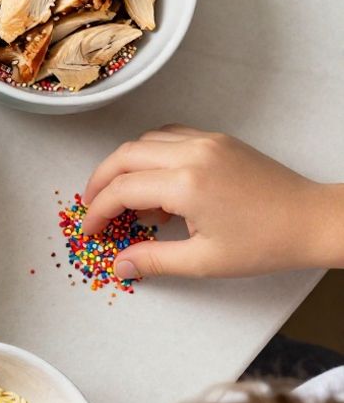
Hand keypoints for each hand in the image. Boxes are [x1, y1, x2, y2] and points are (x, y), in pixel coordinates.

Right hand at [81, 125, 343, 278]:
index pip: (122, 189)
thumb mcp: (204, 260)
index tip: (91, 230)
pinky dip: (150, 154)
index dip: (98, 211)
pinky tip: (154, 181)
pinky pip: (168, 136)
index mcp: (187, 184)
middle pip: (124, 156)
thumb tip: (119, 265)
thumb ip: (154, 260)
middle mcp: (192, 154)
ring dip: (124, 166)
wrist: (311, 220)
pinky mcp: (216, 140)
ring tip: (123, 198)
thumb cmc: (265, 242)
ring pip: (144, 141)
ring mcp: (205, 141)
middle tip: (92, 208)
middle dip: (100, 182)